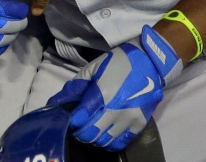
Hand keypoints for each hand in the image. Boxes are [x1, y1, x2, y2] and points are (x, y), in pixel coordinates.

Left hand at [47, 26, 182, 150]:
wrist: (149, 62)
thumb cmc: (117, 63)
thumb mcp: (92, 69)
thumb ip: (74, 88)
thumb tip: (56, 103)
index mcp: (103, 94)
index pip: (80, 118)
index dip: (71, 122)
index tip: (68, 119)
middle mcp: (116, 111)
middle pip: (91, 134)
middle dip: (80, 132)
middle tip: (77, 127)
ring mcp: (129, 119)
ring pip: (104, 141)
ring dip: (94, 139)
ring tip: (90, 130)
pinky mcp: (139, 124)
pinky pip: (120, 143)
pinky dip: (109, 143)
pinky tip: (104, 135)